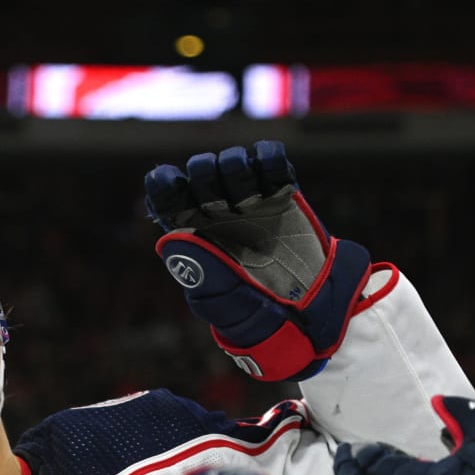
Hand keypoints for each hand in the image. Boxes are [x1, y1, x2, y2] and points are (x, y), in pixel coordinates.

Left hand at [146, 141, 372, 381]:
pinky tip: (272, 181)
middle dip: (204, 175)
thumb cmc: (258, 316)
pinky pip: (269, 160)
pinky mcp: (281, 193)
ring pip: (231, 161)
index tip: (173, 185)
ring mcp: (250, 201)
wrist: (308, 312)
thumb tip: (171, 239)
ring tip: (250, 200)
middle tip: (221, 203)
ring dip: (235, 168)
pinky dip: (268, 158)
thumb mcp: (226, 305)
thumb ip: (202, 275)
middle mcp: (218, 213)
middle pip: (199, 172)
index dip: (166, 185)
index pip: (168, 197)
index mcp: (194, 236)